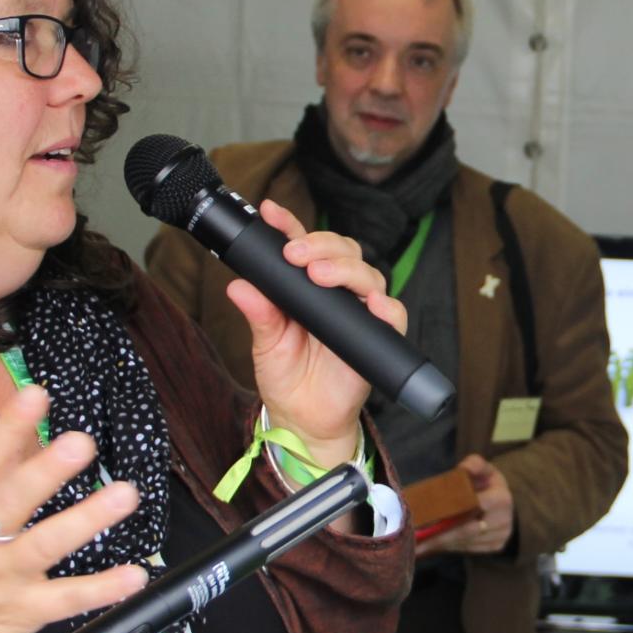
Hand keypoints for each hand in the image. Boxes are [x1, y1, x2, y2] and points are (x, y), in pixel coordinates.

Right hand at [0, 385, 147, 632]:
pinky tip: (133, 575)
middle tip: (81, 442)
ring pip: (44, 545)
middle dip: (46, 471)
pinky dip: (102, 589)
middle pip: (12, 500)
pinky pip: (65, 599)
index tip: (35, 396)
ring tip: (124, 495)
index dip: (8, 428)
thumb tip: (21, 431)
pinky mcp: (21, 611)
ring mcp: (1, 577)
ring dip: (86, 519)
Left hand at [229, 199, 405, 465]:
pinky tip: (374, 304)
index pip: (303, 245)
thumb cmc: (286, 377)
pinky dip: (387, 308)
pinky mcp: (378, 337)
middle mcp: (336, 293)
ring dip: (346, 269)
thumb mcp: (265, 344)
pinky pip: (393, 316)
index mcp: (305, 286)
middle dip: (321, 244)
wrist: (305, 419)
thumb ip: (259, 313)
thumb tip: (238, 286)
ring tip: (321, 275)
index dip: (289, 225)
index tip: (271, 213)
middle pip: (342, 251)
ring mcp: (359, 312)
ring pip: (367, 274)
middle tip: (296, 254)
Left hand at [419, 454, 514, 556]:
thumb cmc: (489, 484)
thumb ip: (475, 464)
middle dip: (440, 535)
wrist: (506, 503)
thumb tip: (465, 468)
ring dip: (441, 544)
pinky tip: (431, 546)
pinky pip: (468, 548)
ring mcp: (500, 536)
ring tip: (418, 545)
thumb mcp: (485, 469)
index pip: (473, 506)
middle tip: (415, 539)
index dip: (451, 511)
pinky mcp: (496, 546)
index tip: (429, 516)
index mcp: (501, 499)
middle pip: (466, 530)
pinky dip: (449, 547)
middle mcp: (503, 520)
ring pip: (465, 542)